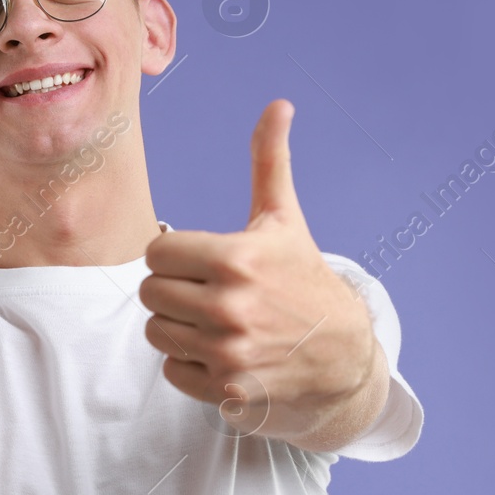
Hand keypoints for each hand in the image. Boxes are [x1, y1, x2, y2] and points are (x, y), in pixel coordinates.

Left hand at [138, 99, 382, 444]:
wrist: (344, 358)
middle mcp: (231, 306)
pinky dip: (190, 364)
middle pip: (150, 293)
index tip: (202, 263)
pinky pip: (171, 370)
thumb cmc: (303, 281)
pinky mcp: (226, 390)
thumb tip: (278, 104)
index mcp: (238, 258)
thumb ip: (270, 162)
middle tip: (207, 294)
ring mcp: (228, 352)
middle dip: (173, 292)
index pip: (157, 254)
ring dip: (179, 328)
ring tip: (216, 323)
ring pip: (156, 332)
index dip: (175, 257)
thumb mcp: (285, 221)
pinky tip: (222, 354)